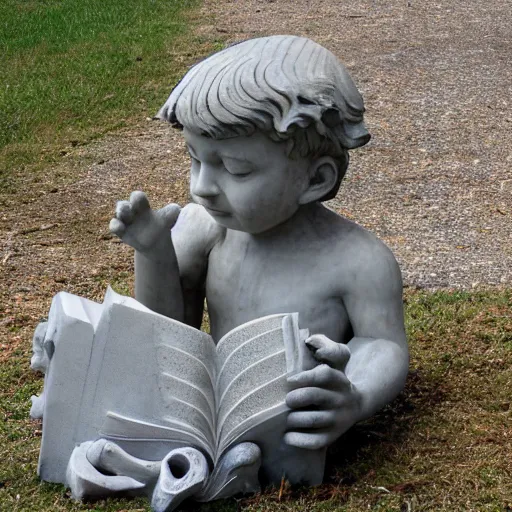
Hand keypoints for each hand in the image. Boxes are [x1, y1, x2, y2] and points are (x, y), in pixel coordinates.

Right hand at [109, 191, 179, 255]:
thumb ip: (172, 212)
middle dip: (125, 206)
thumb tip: (178, 208)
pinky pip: (114, 226)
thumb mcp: (169, 218)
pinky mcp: (122, 232)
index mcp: (142, 206)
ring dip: (121, 213)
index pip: (136, 197)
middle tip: (131, 208)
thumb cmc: (161, 226)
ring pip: (119, 214)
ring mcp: (126, 222)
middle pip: (124, 204)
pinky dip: (116, 225)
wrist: (156, 244)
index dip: (136, 197)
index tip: (139, 200)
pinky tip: (120, 227)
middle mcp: (132, 212)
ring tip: (125, 216)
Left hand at [284, 335, 362, 449]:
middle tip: (287, 399)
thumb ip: (325, 346)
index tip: (289, 380)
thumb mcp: (336, 361)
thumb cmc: (333, 380)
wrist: (356, 405)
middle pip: (315, 396)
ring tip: (286, 417)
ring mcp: (338, 419)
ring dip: (294, 418)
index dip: (305, 376)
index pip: (323, 375)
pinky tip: (287, 436)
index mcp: (339, 379)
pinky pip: (316, 441)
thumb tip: (309, 340)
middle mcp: (340, 399)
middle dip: (295, 398)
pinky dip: (299, 440)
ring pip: (313, 419)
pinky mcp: (334, 436)